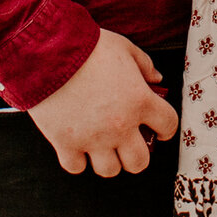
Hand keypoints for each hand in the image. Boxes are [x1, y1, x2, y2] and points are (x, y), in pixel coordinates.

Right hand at [28, 30, 179, 175]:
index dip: (166, 128)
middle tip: (129, 143)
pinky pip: (77, 167)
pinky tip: (77, 145)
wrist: (49, 51)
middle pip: (139, 162)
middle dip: (136, 154)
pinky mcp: (66, 143)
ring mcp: (93, 138)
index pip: (168, 125)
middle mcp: (120, 125)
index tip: (159, 128)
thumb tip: (156, 79)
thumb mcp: (124, 47)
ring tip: (102, 145)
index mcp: (139, 100)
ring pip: (110, 170)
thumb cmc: (87, 47)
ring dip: (108, 159)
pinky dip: (77, 160)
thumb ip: (144, 64)